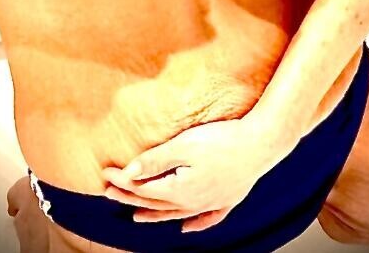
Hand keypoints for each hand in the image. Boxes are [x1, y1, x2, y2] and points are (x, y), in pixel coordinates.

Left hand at [101, 119, 287, 232]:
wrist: (263, 142)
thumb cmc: (223, 140)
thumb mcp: (184, 145)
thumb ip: (155, 160)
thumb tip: (129, 174)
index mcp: (181, 190)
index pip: (143, 188)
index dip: (122, 182)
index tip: (105, 174)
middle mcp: (194, 202)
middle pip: (156, 203)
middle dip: (131, 196)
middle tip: (110, 192)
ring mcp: (212, 202)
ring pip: (177, 214)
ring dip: (155, 214)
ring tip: (138, 216)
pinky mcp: (228, 198)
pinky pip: (207, 218)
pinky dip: (194, 224)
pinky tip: (187, 227)